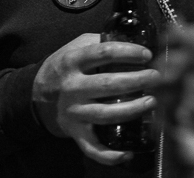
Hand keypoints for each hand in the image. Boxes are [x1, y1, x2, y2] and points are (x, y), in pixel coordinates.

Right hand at [32, 33, 159, 164]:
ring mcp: (74, 111)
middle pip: (109, 84)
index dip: (128, 52)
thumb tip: (135, 38)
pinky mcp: (75, 131)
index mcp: (73, 61)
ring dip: (132, 109)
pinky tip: (128, 153)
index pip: (104, 53)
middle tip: (157, 77)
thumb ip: (100, 41)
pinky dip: (109, 155)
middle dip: (138, 81)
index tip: (147, 54)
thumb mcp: (77, 46)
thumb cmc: (66, 66)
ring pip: (106, 114)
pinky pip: (92, 147)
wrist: (36, 93)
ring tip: (152, 101)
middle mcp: (72, 87)